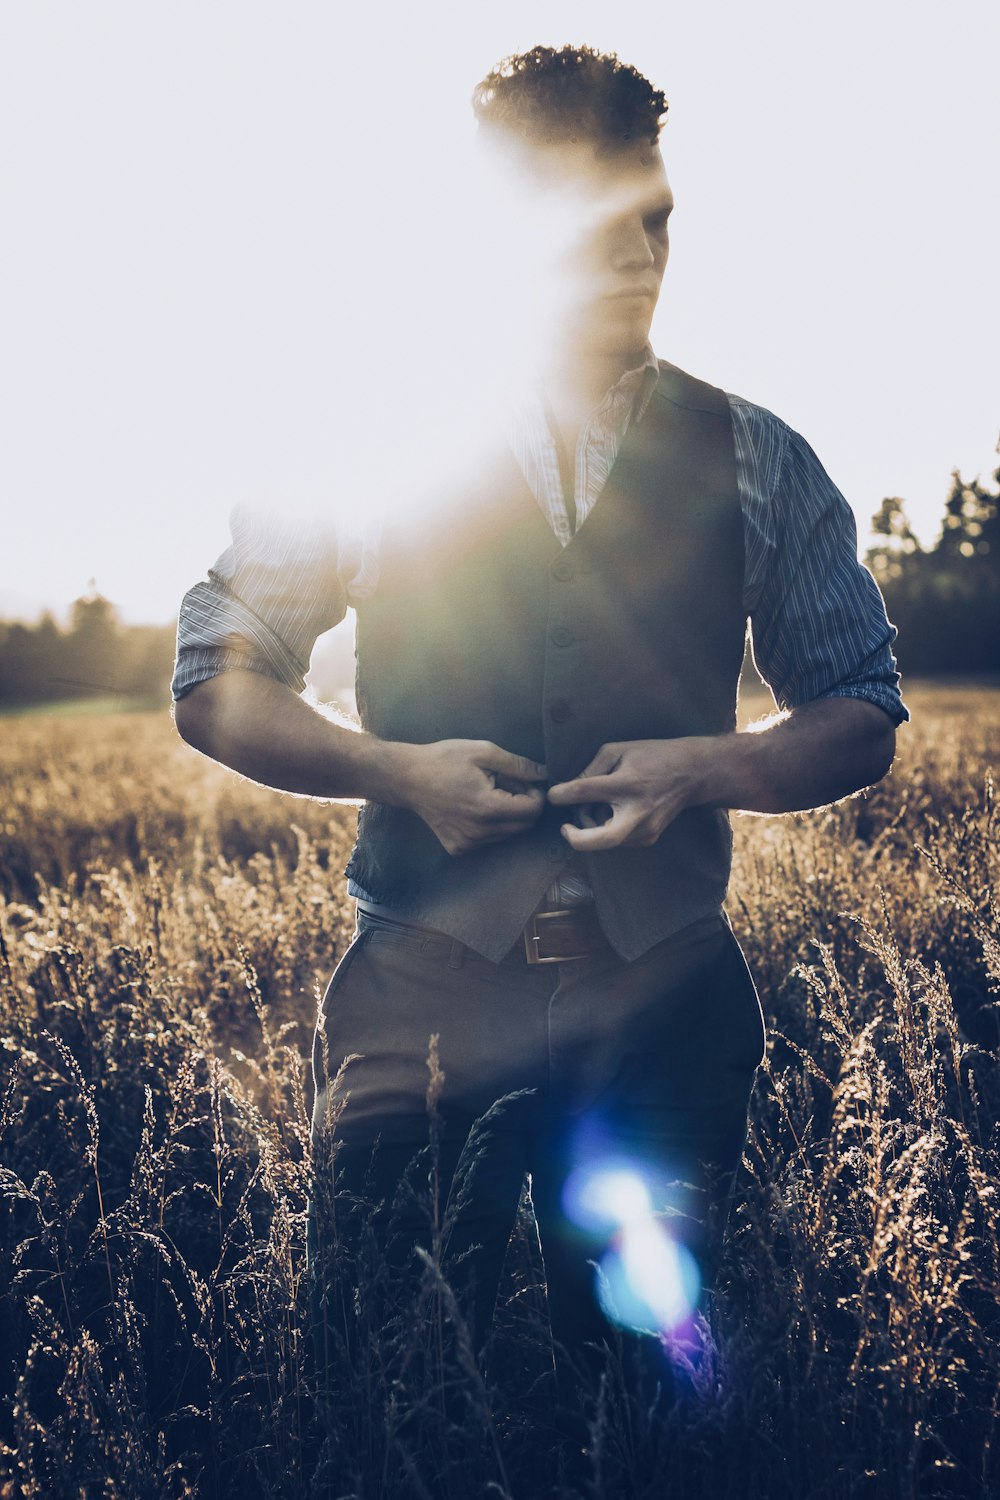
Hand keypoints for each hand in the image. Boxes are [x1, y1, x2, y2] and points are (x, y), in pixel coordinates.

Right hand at [398, 739, 547, 855]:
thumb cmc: (444, 759)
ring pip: (508, 834)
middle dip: (523, 804)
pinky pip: (489, 840)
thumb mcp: (484, 752)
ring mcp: (467, 845)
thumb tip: (546, 775)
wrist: (406, 778)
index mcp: (488, 808)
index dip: (536, 793)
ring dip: (507, 815)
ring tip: (486, 793)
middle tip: (504, 784)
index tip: (522, 779)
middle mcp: (479, 833)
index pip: (533, 811)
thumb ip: (519, 766)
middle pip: (524, 825)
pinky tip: (472, 806)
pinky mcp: (458, 849)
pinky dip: (490, 825)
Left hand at [546, 739, 704, 850]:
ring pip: (605, 840)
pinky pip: (617, 839)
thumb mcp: (617, 750)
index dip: (559, 796)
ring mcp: (645, 829)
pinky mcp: (649, 838)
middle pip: (599, 840)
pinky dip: (607, 829)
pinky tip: (614, 812)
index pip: (583, 793)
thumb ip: (590, 769)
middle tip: (565, 828)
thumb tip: (567, 791)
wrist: (693, 773)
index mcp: (627, 783)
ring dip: (592, 827)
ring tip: (598, 806)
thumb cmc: (652, 755)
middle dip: (575, 838)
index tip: (552, 796)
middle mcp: (637, 811)